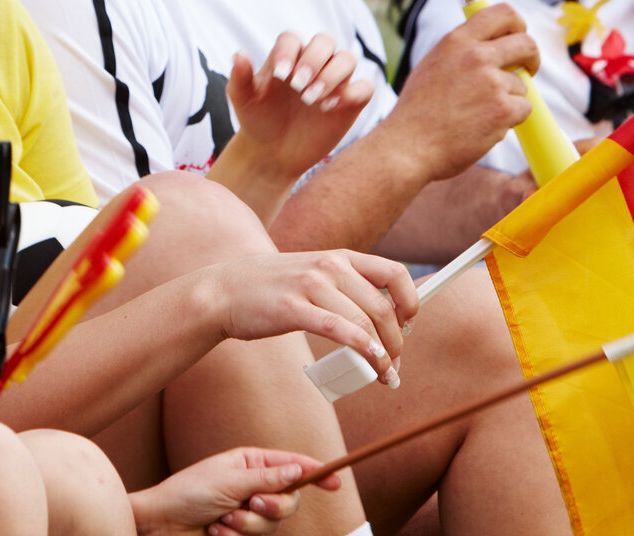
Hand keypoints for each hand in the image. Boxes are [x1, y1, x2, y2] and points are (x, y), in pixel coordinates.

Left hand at [130, 448, 339, 535]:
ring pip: (272, 524)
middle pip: (289, 500)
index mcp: (250, 463)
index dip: (315, 471)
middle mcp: (253, 486)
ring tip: (223, 519)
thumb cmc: (187, 493)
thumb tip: (298, 471)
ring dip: (246, 525)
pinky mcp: (241, 533)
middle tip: (252, 504)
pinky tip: (216, 530)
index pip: (291, 465)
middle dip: (272, 506)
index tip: (336, 480)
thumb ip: (267, 478)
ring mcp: (248, 511)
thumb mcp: (228, 480)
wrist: (162, 523)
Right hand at [209, 250, 414, 383]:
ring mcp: (310, 286)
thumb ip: (344, 286)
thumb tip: (382, 316)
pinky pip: (339, 331)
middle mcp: (330, 266)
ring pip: (365, 323)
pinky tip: (370, 365)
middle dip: (397, 342)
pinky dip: (362, 350)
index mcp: (340, 257)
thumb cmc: (272, 289)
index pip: (395, 274)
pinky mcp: (292, 309)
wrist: (223, 291)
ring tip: (384, 375)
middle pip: (383, 308)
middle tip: (393, 366)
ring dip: (383, 355)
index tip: (407, 329)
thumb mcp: (314, 273)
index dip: (410, 304)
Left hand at [226, 32, 373, 179]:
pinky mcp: (350, 101)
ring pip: (347, 59)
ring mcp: (334, 80)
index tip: (280, 76)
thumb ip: (240, 78)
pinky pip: (364, 87)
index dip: (288, 52)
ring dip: (332, 75)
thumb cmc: (258, 119)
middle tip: (299, 86)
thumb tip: (239, 54)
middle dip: (314, 60)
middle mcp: (314, 62)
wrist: (273, 151)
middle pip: (324, 41)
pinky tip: (330, 107)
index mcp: (287, 56)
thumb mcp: (243, 101)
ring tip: (312, 99)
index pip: (292, 39)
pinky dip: (352, 93)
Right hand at [388, 4, 538, 181]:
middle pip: (526, 42)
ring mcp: (491, 82)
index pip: (503, 13)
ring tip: (478, 114)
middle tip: (526, 71)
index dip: (518, 25)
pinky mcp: (502, 109)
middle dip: (531, 58)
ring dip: (509, 99)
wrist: (408, 147)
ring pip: (522, 84)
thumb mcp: (432, 66)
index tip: (517, 39)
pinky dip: (511, 120)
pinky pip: (524, 109)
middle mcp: (475, 55)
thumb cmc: (417, 112)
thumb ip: (460, 52)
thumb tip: (489, 45)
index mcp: (456, 41)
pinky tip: (484, 127)